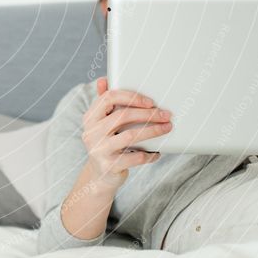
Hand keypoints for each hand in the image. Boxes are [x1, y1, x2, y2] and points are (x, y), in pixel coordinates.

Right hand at [80, 77, 171, 191]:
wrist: (99, 177)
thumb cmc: (106, 144)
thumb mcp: (101, 124)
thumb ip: (104, 103)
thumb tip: (103, 80)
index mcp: (89, 118)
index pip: (108, 98)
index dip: (131, 97)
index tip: (150, 101)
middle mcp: (91, 133)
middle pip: (122, 116)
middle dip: (148, 114)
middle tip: (166, 114)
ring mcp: (99, 150)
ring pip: (130, 136)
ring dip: (153, 131)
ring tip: (167, 128)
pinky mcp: (109, 166)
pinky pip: (135, 157)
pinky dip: (150, 154)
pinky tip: (158, 152)